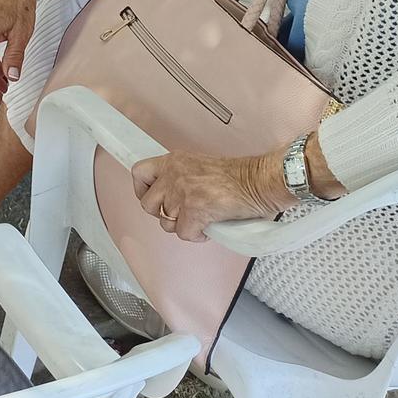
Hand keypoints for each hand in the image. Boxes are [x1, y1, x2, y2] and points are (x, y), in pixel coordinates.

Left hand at [130, 150, 289, 241]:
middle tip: (181, 215)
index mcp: (173, 161)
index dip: (143, 191)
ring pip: (166, 223)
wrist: (258, 181)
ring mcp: (182, 192)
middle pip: (147, 204)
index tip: (155, 200)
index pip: (139, 173)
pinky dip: (197, 236)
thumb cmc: (237, 177)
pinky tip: (209, 228)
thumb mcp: (198, 167)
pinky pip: (184, 233)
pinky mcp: (194, 210)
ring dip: (182, 226)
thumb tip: (170, 198)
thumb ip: (180, 178)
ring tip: (200, 221)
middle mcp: (173, 174)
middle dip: (163, 215)